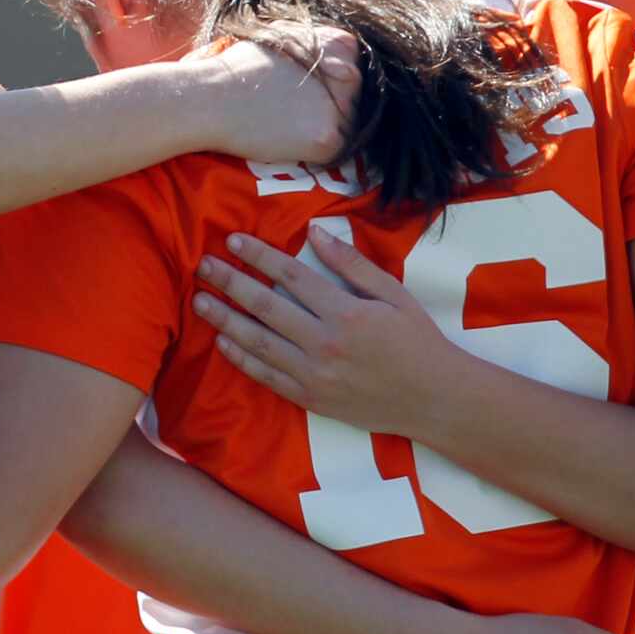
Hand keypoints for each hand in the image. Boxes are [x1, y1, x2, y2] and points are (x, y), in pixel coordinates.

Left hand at [192, 225, 453, 438]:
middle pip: (265, 307)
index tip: (233, 240)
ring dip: (224, 319)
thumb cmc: (418, 340)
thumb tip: (315, 232)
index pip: (291, 276)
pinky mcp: (310, 399)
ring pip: (257, 342)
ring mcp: (314, 375)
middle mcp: (324, 344)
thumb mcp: (394, 294)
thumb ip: (351, 264)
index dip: (259, 256)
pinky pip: (266, 376)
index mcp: (346, 313)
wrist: (435, 400)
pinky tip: (223, 340)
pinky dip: (241, 358)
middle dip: (230, 283)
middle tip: (203, 265)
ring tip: (199, 300)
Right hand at [193, 28, 359, 166]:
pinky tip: (285, 139)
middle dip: (331, 104)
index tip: (308, 85)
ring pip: (347, 126)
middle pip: (355, 97)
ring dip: (323, 128)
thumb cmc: (238, 69)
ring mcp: (340, 108)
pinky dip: (312, 152)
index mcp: (338, 47)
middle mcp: (347, 75)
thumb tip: (345, 56)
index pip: (355, 65)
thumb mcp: (282, 37)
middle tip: (291, 107)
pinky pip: (334, 151)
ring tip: (285, 123)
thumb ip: (317, 43)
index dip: (332, 78)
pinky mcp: (327, 139)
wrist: (211, 100)